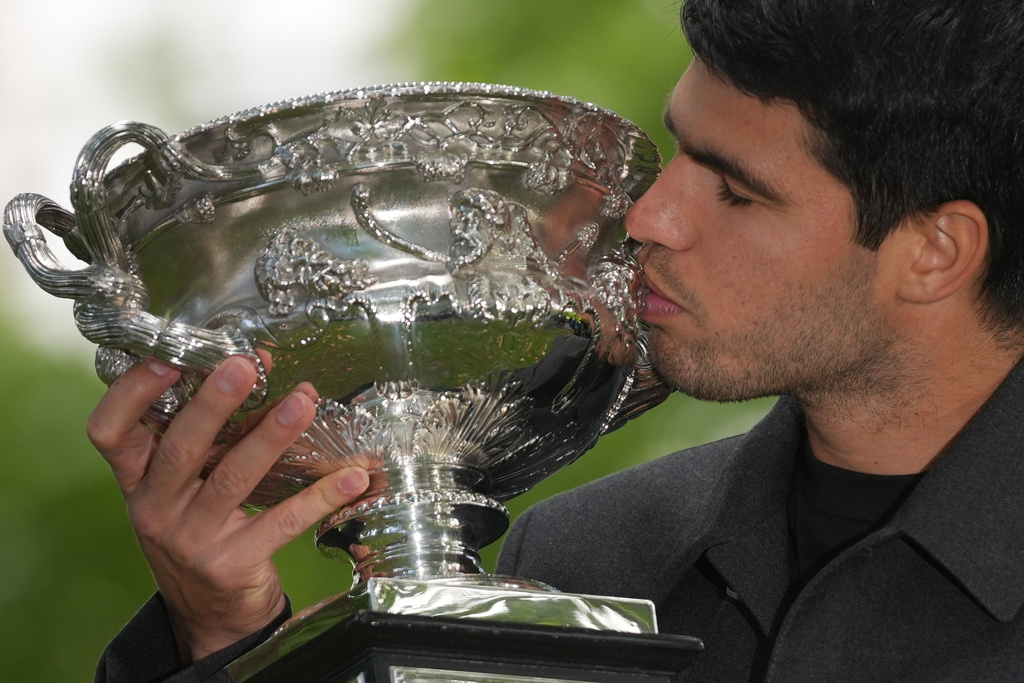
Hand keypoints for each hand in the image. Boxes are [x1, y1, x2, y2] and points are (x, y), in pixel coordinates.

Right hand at [87, 356, 368, 662]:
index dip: (131, 393)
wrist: (212, 615)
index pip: (109, 432)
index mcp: (137, 480)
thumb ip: (215, 435)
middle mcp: (155, 508)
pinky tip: (350, 477)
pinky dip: (318, 497)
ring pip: (233, 479)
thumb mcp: (188, 486)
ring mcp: (191, 540)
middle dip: (214, 402)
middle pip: (180, 448)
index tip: (167, 358)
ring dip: (271, 436)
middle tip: (244, 365)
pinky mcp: (231, 565)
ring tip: (303, 403)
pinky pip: (280, 523)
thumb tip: (264, 373)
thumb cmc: (201, 529)